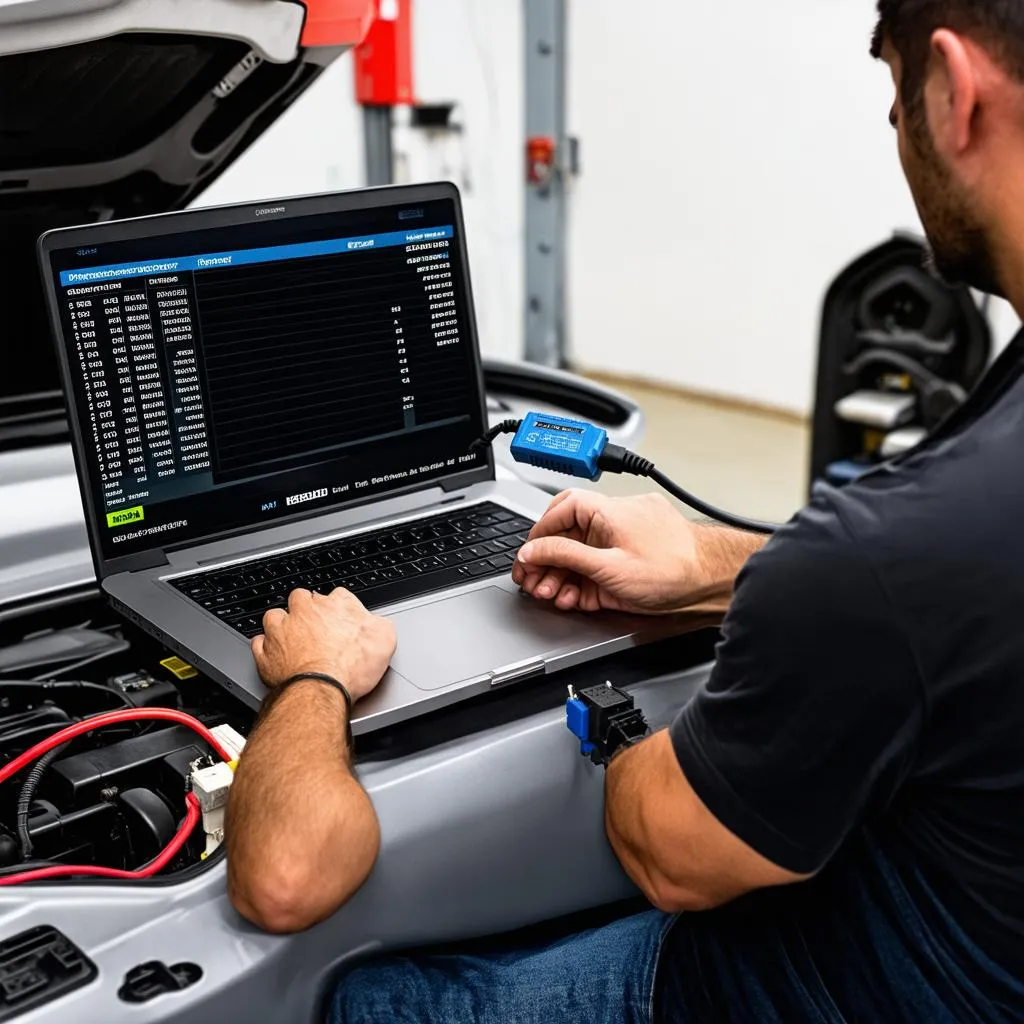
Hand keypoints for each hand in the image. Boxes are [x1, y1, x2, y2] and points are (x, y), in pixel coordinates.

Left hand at [251, 588, 396, 702]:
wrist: (322, 689)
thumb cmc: (351, 666)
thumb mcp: (385, 640)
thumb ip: (379, 625)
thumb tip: (378, 624)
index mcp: (335, 605)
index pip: (337, 595)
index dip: (339, 609)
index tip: (342, 621)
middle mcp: (305, 612)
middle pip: (301, 599)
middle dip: (306, 610)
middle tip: (316, 628)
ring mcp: (282, 631)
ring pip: (275, 616)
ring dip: (281, 625)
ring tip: (292, 639)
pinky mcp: (266, 653)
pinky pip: (260, 643)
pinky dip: (266, 648)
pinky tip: (276, 656)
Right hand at [512, 490, 734, 614]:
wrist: (712, 581)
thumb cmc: (674, 569)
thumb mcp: (608, 567)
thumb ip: (565, 557)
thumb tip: (533, 551)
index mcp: (608, 511)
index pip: (560, 510)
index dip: (539, 534)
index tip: (527, 557)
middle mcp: (614, 520)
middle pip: (567, 533)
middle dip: (546, 560)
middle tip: (532, 581)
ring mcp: (623, 539)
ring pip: (580, 552)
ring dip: (562, 574)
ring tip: (552, 594)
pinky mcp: (630, 558)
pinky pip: (598, 564)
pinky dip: (583, 580)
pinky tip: (575, 596)